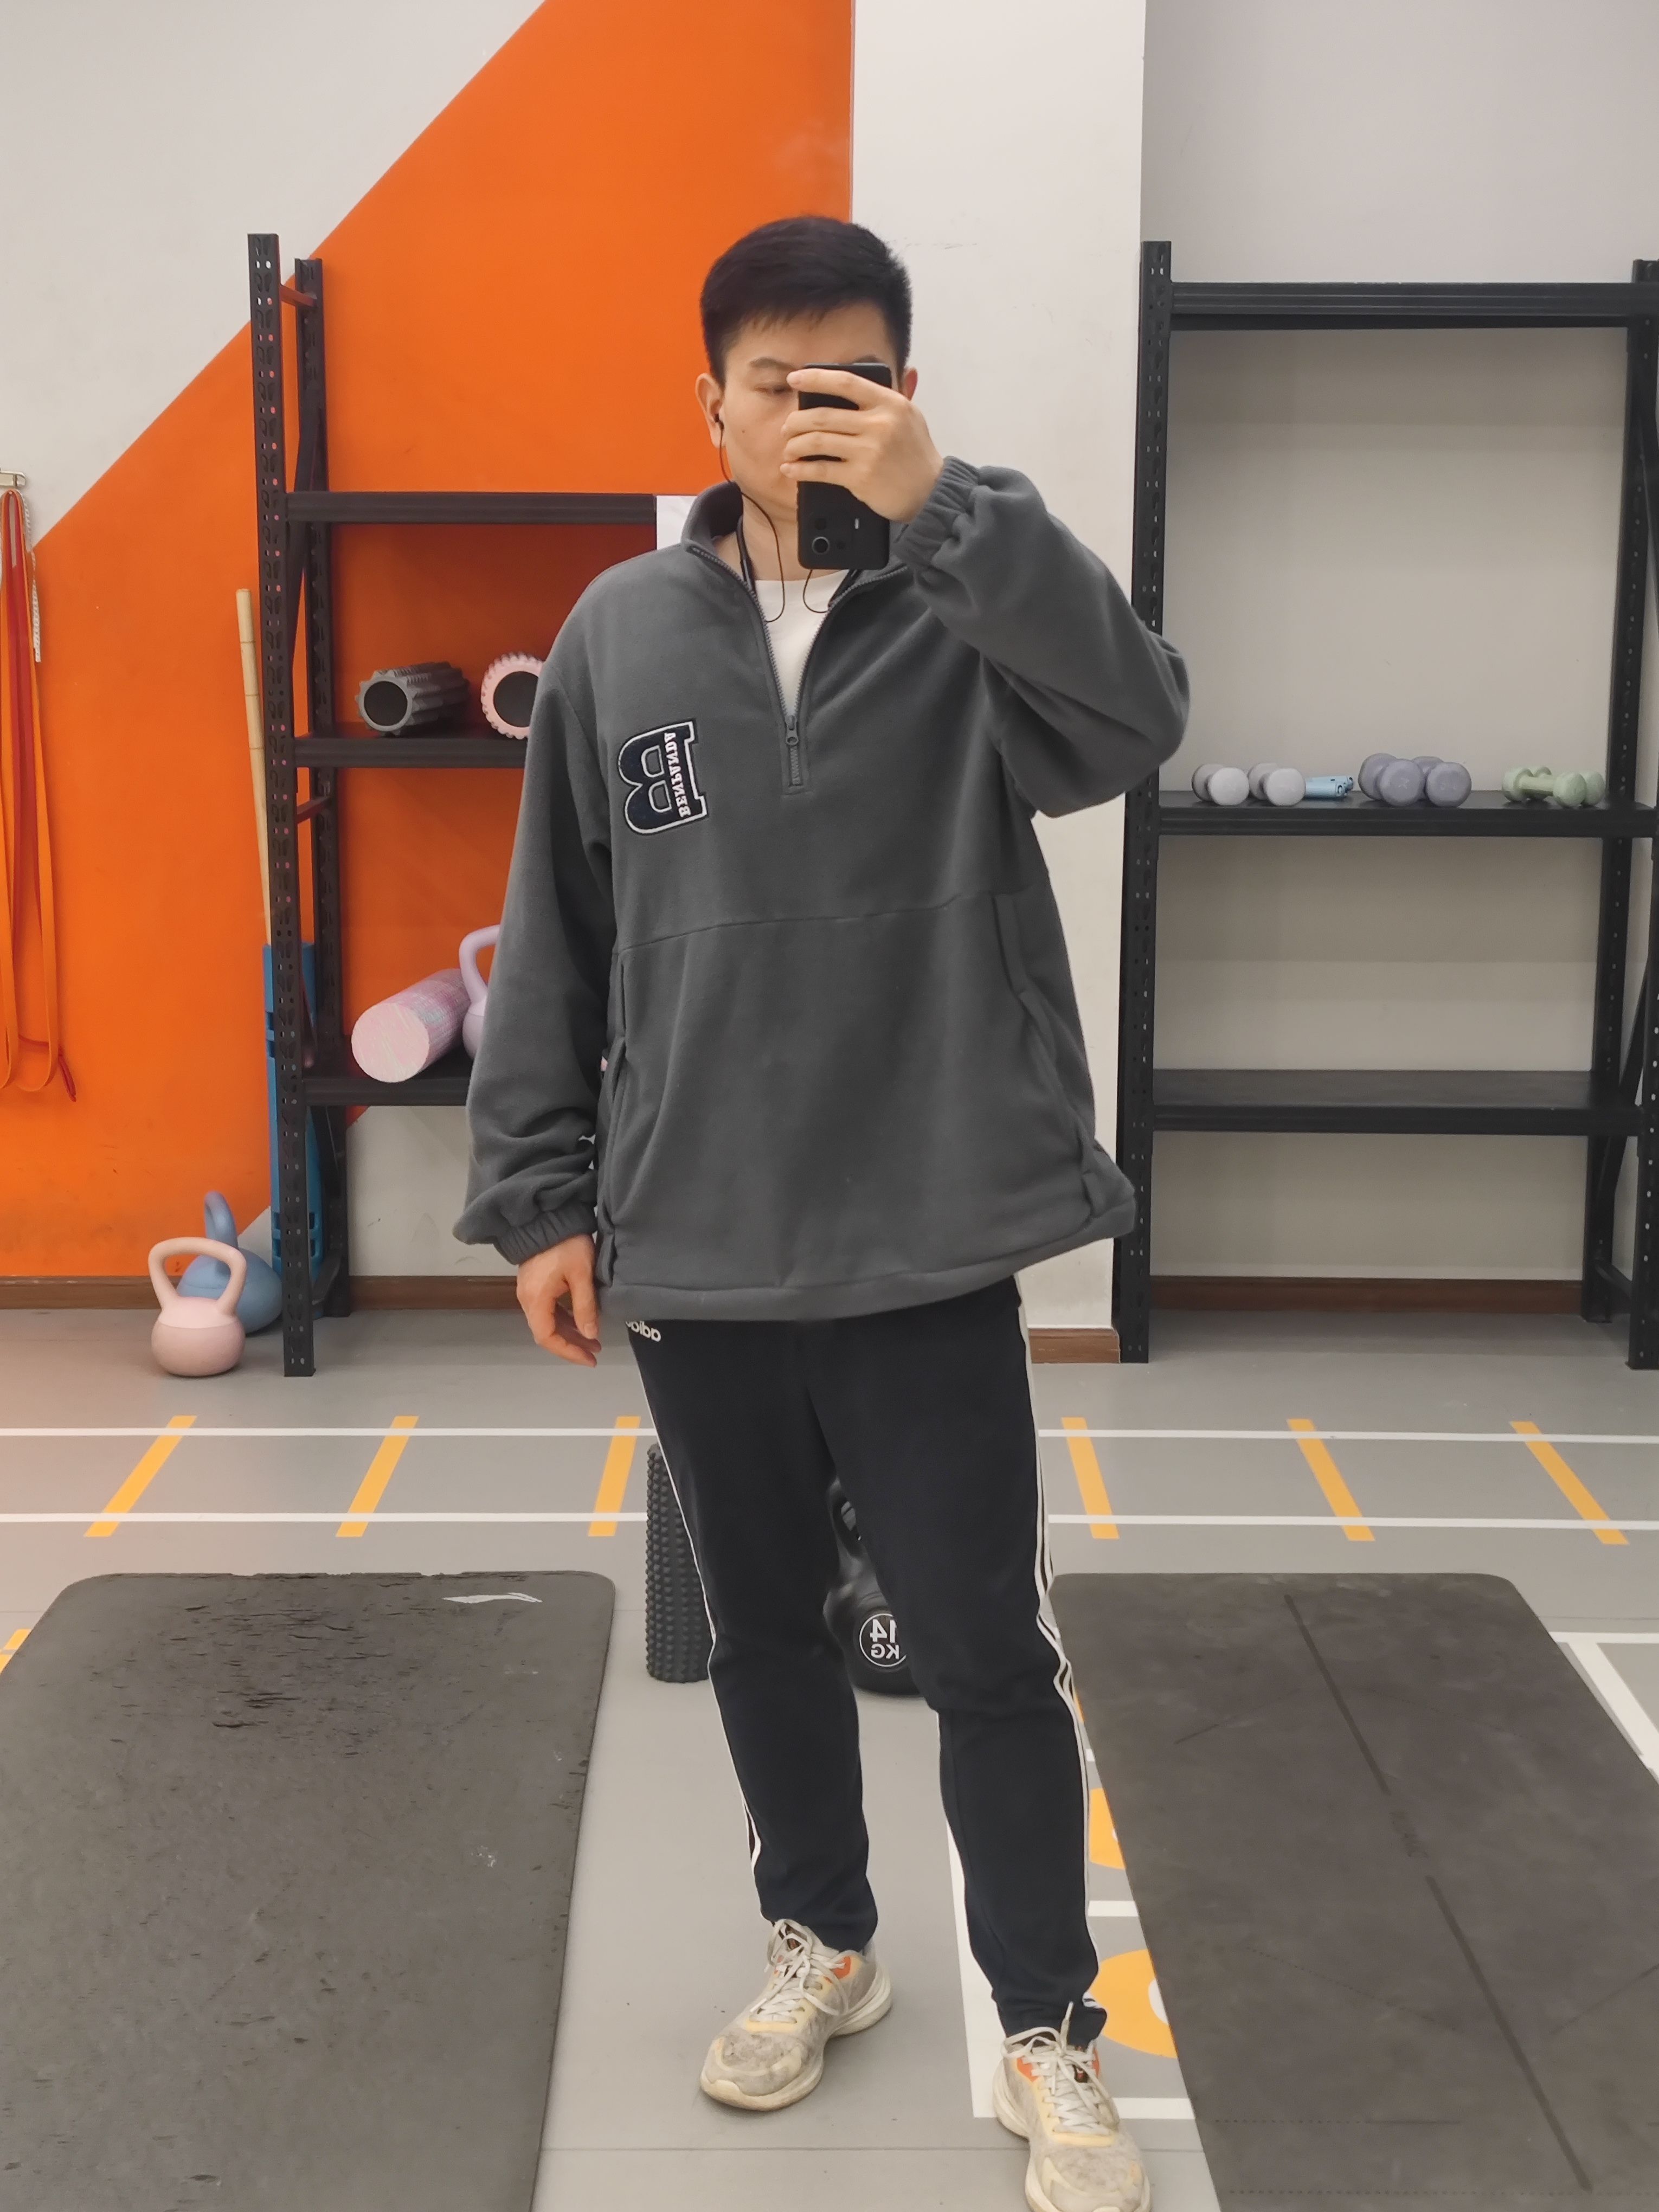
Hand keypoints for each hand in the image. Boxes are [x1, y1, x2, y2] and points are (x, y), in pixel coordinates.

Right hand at [517, 1234, 599, 1366]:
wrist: (549, 1216)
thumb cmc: (566, 1243)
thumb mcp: (582, 1274)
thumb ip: (585, 1306)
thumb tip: (590, 1334)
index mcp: (536, 1299)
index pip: (548, 1337)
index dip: (568, 1352)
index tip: (589, 1358)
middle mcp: (527, 1299)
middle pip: (546, 1332)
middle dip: (571, 1345)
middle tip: (595, 1351)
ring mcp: (529, 1291)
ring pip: (548, 1321)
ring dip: (569, 1333)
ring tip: (593, 1339)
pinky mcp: (535, 1283)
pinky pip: (548, 1309)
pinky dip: (564, 1319)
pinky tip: (580, 1321)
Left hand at [780, 367, 944, 524]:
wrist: (930, 492)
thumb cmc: (915, 454)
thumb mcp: (908, 416)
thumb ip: (881, 400)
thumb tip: (845, 386)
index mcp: (889, 403)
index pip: (845, 382)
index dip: (815, 378)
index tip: (794, 379)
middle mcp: (879, 424)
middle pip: (823, 415)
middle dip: (796, 421)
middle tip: (788, 427)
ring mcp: (869, 452)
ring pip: (817, 442)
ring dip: (795, 445)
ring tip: (789, 449)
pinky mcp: (860, 477)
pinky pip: (820, 470)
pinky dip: (800, 470)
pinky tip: (791, 469)